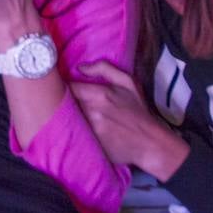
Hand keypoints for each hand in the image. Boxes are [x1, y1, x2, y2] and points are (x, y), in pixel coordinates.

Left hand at [73, 60, 188, 179]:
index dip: (63, 86)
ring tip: (68, 113)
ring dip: (66, 114)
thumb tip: (80, 67)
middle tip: (62, 99)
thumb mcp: (128, 83)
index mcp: (99, 94)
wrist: (150, 143)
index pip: (68, 87)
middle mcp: (91, 112)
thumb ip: (104, 68)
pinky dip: (72, 129)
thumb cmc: (138, 112)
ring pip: (66, 118)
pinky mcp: (89, 144)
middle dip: (63, 100)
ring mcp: (90, 130)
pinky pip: (73, 133)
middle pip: (64, 103)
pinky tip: (75, 127)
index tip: (62, 86)